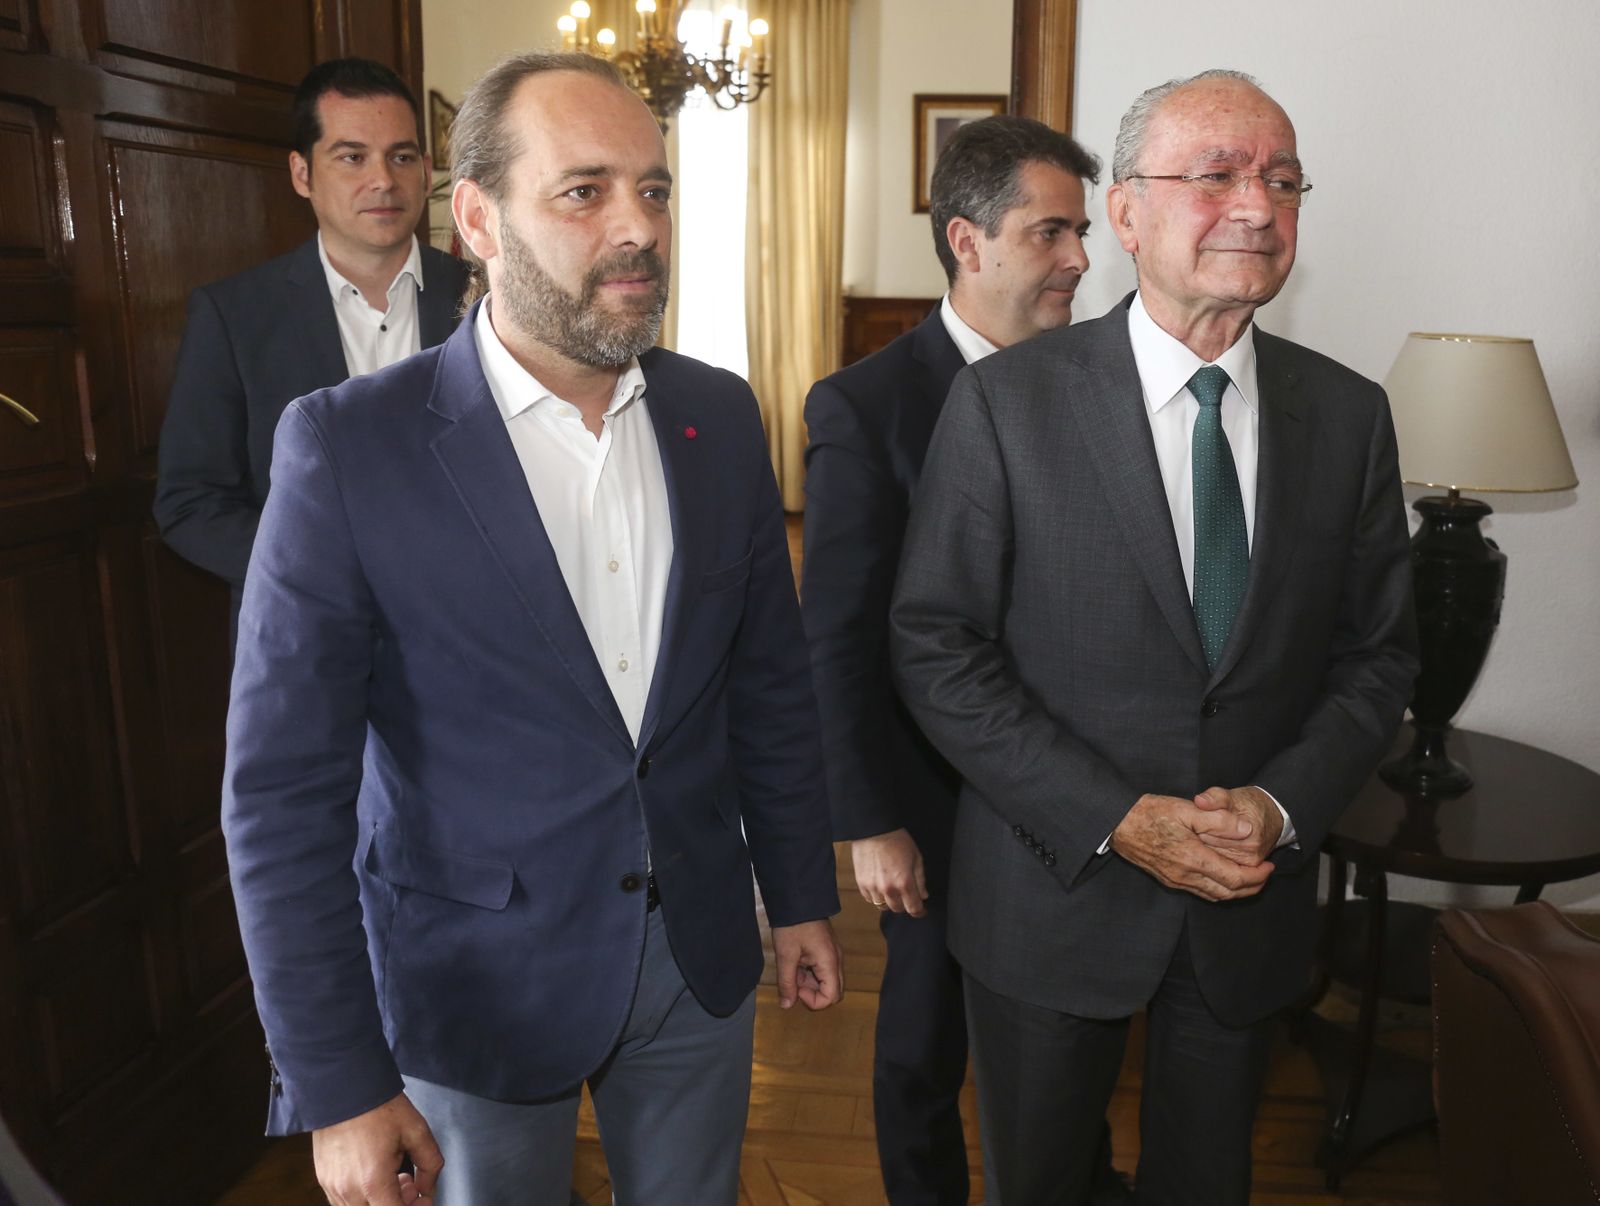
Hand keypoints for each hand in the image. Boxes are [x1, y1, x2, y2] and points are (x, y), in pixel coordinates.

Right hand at [312, 1092, 442, 1204]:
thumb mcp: (417, 1131)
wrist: (343, 1087)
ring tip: (394, 1176)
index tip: (424, 1198)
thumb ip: (430, 1164)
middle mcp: (348, 1190)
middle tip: (411, 1186)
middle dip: (399, 1204)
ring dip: (379, 1202)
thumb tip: (428, 1188)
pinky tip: (374, 1175)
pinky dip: (363, 1197)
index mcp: (373, 1182)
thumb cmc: (377, 1107)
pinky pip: (344, 1201)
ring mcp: (332, 1187)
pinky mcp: (324, 1179)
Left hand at [771, 918, 844, 1009]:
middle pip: (833, 992)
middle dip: (813, 993)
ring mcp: (834, 955)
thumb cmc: (793, 925)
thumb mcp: (786, 955)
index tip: (797, 988)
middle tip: (795, 980)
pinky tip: (796, 961)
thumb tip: (787, 1005)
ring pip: (827, 981)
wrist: (798, 899)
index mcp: (830, 962)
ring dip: (810, 982)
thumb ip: (787, 983)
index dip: (813, 1001)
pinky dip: (810, 973)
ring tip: (793, 967)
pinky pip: (823, 970)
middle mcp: (837, 961)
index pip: (832, 997)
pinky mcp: (827, 951)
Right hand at [850, 828, 927, 915]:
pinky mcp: (861, 884)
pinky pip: (869, 899)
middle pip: (898, 909)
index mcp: (904, 883)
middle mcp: (888, 889)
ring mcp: (873, 888)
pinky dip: (876, 897)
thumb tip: (923, 895)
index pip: (913, 908)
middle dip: (904, 905)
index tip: (921, 910)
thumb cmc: (897, 840)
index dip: (919, 912)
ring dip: (889, 901)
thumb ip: (920, 879)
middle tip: (906, 895)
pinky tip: (880, 887)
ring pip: (882, 906)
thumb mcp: (916, 857)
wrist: (873, 830)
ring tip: (892, 890)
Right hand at [1110, 793, 1274, 901]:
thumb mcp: (1186, 809)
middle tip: (1265, 875)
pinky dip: (1218, 889)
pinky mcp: (1168, 880)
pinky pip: (1200, 892)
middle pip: (1228, 893)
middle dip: (1252, 887)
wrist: (1116, 823)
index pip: (1235, 878)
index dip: (1257, 876)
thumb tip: (1246, 831)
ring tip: (1250, 878)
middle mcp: (1185, 875)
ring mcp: (1175, 880)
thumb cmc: (1149, 812)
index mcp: (1193, 858)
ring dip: (1236, 891)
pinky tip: (1222, 877)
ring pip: (1214, 896)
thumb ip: (1218, 820)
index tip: (1269, 866)